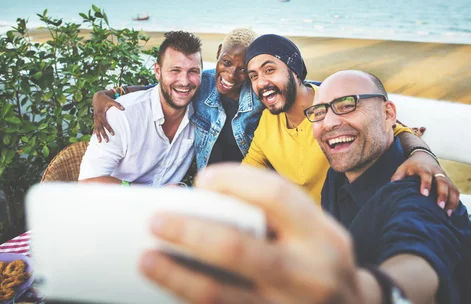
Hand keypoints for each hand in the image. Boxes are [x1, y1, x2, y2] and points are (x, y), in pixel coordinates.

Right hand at [92, 90, 123, 142]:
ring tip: (99, 142)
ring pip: (96, 128)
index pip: (105, 123)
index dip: (109, 128)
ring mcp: (95, 118)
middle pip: (100, 127)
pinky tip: (95, 136)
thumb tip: (124, 109)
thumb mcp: (111, 100)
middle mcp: (96, 117)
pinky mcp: (95, 118)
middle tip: (107, 141)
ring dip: (98, 135)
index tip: (113, 134)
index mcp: (100, 113)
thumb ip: (117, 104)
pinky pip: (94, 126)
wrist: (97, 96)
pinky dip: (95, 131)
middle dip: (103, 134)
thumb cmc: (105, 99)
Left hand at [139, 164, 362, 303]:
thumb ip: (273, 213)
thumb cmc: (321, 261)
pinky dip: (192, 301)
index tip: (201, 179)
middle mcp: (309, 275)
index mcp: (323, 237)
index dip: (234, 180)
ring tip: (147, 260)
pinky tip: (173, 289)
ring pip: (221, 295)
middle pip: (238, 249)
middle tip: (156, 221)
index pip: (276, 195)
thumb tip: (204, 195)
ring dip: (177, 276)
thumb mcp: (315, 232)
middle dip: (190, 233)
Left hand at [391, 152, 458, 215]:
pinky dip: (455, 202)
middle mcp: (437, 172)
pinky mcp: (450, 182)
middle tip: (440, 207)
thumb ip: (398, 176)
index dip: (426, 184)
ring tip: (447, 214)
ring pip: (452, 188)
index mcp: (424, 168)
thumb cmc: (412, 166)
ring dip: (451, 200)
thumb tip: (392, 186)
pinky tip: (450, 213)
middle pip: (442, 182)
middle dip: (442, 195)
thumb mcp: (403, 168)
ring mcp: (445, 177)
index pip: (426, 174)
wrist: (424, 157)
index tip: (424, 195)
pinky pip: (456, 192)